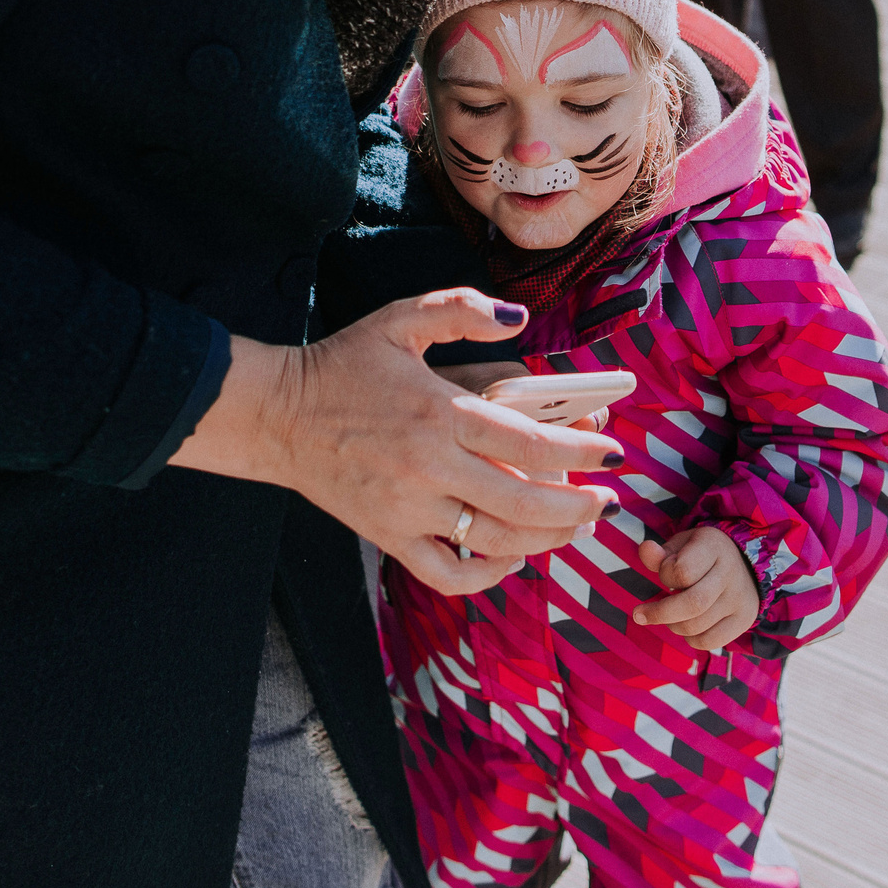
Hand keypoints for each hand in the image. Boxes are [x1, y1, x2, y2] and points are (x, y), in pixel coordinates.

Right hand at [169, 290, 623, 595]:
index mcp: (438, 410)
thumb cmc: (343, 365)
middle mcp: (428, 465)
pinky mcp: (387, 536)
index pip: (528, 440)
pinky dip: (486, 576)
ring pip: (493, 540)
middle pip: (523, 500)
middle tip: (607, 502)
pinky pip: (447, 573)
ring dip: (546, 540)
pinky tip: (512, 559)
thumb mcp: (400, 319)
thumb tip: (518, 318)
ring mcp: (407, 508)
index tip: (613, 452)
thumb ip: (461, 311)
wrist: (275, 414)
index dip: (581, 450)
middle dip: (577, 506)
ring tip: (575, 528)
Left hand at [634, 526, 760, 653]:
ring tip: (668, 615)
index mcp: (713, 547)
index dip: (665, 576)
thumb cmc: (700, 554)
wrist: (742, 563)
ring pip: (697, 626)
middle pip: (693, 604)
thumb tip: (645, 550)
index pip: (682, 571)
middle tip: (640, 614)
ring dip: (673, 625)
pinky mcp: (744, 619)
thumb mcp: (680, 546)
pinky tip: (686, 626)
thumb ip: (659, 554)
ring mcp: (740, 598)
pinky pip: (709, 641)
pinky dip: (690, 639)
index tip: (664, 574)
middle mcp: (730, 572)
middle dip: (659, 613)